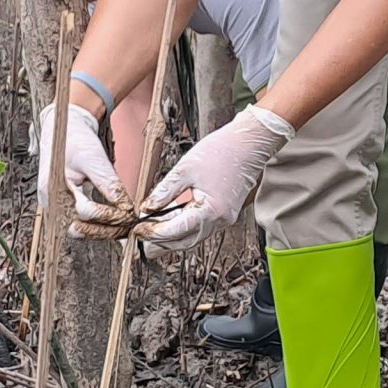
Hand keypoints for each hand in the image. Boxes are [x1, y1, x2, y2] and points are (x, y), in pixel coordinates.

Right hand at [35, 101, 130, 223]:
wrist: (64, 130)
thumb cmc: (74, 139)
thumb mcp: (94, 158)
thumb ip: (108, 183)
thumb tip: (125, 206)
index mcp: (53, 188)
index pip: (84, 212)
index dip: (109, 215)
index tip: (128, 213)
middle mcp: (51, 202)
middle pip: (79, 229)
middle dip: (106, 230)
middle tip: (128, 224)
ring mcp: (55, 206)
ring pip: (80, 229)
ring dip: (102, 230)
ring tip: (123, 224)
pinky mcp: (64, 206)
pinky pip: (80, 222)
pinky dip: (97, 224)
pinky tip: (114, 221)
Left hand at [135, 104, 293, 249]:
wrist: (249, 143)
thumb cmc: (222, 151)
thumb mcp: (184, 169)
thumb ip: (164, 192)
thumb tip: (147, 208)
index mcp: (210, 210)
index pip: (175, 230)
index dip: (154, 232)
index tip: (138, 230)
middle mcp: (219, 220)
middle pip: (185, 241)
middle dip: (161, 244)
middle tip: (141, 241)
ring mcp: (224, 219)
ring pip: (194, 237)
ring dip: (173, 238)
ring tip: (153, 234)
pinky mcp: (225, 214)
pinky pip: (202, 228)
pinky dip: (185, 228)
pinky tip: (172, 223)